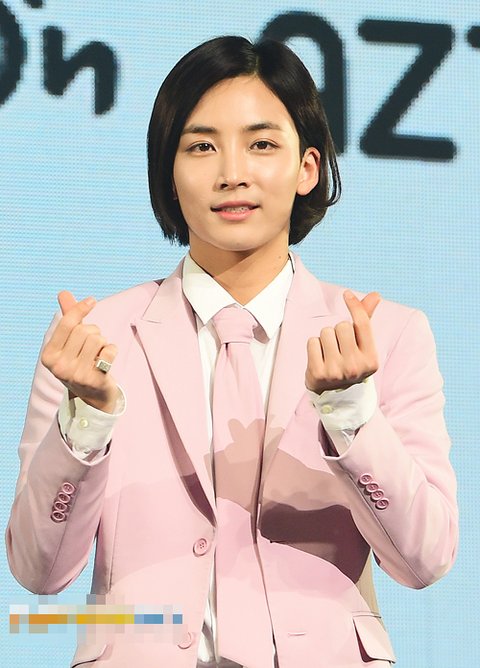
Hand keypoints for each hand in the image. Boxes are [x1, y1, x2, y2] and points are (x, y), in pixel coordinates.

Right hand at [41, 291, 119, 412]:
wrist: (93, 396)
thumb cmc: (80, 363)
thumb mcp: (70, 343)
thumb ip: (68, 318)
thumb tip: (63, 293)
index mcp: (48, 355)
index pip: (67, 323)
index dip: (80, 309)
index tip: (92, 300)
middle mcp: (59, 366)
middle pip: (84, 330)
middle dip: (93, 332)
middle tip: (92, 346)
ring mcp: (76, 374)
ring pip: (98, 339)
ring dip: (103, 342)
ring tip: (98, 354)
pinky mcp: (94, 379)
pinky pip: (109, 350)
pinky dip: (111, 351)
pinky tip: (106, 361)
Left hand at [306, 290, 380, 394]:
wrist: (337, 397)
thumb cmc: (351, 364)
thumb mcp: (362, 347)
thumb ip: (366, 320)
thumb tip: (375, 295)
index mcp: (371, 359)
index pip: (362, 324)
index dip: (354, 305)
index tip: (346, 294)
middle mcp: (355, 366)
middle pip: (341, 326)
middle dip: (338, 331)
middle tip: (339, 347)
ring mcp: (336, 371)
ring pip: (325, 333)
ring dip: (324, 339)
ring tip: (329, 353)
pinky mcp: (318, 373)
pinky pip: (312, 342)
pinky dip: (313, 347)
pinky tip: (319, 359)